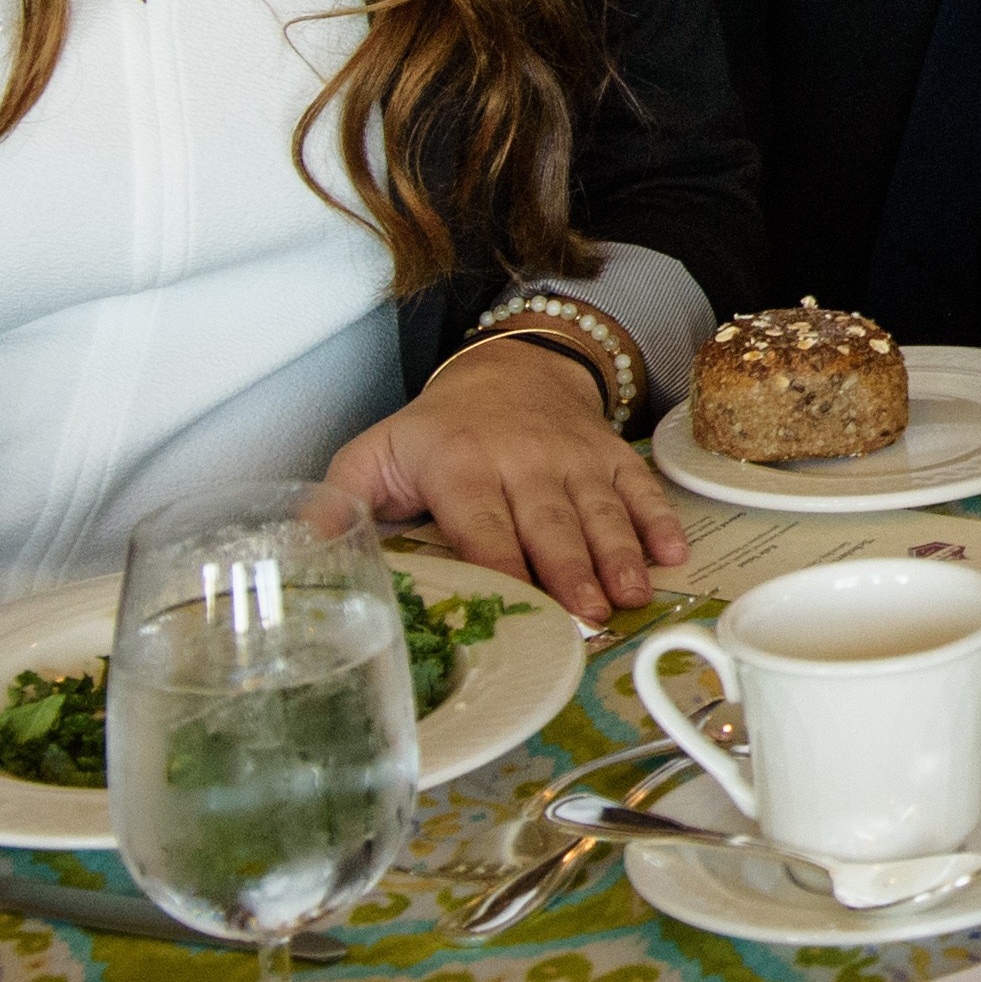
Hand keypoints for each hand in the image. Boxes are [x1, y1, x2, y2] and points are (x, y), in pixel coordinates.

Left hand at [330, 336, 694, 617]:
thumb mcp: (375, 454)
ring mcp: (573, 457)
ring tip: (634, 594)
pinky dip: (659, 520)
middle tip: (591, 614)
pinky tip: (675, 553)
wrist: (511, 367)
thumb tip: (305, 548)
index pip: (483, 525)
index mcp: (462, 466)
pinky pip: (640, 487)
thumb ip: (341, 500)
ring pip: (600, 510)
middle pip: (550, 523)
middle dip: (573, 570)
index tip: (520, 602)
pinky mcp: (609, 455)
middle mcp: (523, 459)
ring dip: (621, 554)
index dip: (505, 566)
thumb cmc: (437, 431)